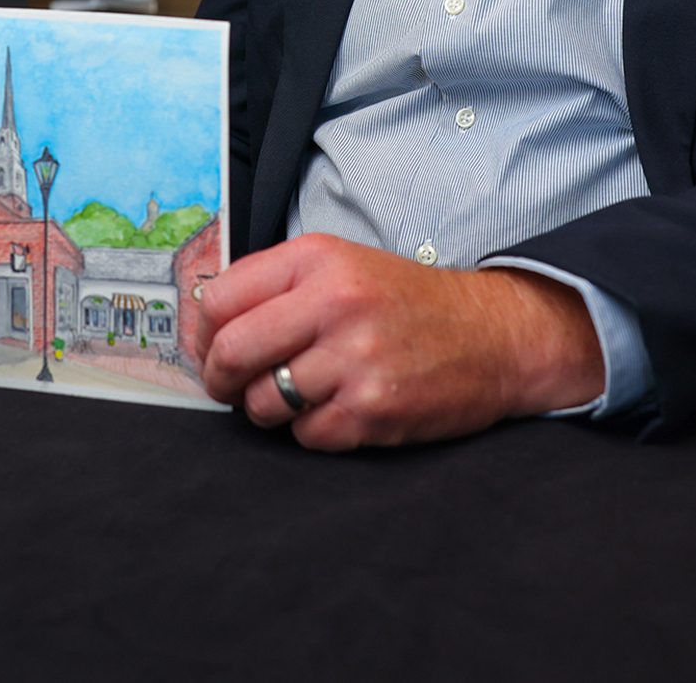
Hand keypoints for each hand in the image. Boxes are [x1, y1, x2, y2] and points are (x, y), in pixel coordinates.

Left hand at [194, 233, 605, 450]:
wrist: (492, 335)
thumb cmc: (406, 303)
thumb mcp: (342, 266)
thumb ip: (277, 284)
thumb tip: (203, 321)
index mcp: (318, 260)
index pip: (220, 299)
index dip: (205, 332)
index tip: (210, 347)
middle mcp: (334, 303)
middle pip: (231, 352)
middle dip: (219, 379)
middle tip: (229, 387)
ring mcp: (355, 359)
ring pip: (262, 401)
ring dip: (268, 409)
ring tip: (297, 396)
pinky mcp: (373, 410)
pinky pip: (305, 435)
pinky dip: (311, 431)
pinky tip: (336, 410)